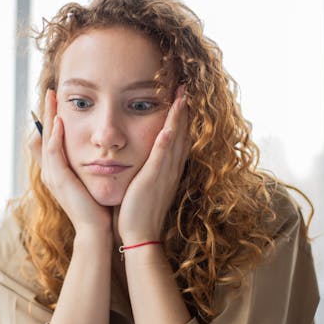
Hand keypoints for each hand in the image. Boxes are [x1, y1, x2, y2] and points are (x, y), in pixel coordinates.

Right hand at [30, 90, 111, 234]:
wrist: (96, 230)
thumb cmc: (98, 207)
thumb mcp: (92, 181)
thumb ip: (91, 165)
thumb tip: (99, 149)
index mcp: (57, 171)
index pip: (51, 138)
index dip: (51, 119)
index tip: (58, 100)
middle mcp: (50, 171)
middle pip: (44, 134)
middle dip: (47, 112)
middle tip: (50, 90)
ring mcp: (51, 175)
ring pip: (46, 138)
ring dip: (48, 117)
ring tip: (52, 97)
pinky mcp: (58, 179)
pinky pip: (53, 151)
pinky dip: (55, 135)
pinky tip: (59, 121)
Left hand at [117, 86, 189, 243]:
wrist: (140, 236)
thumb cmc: (138, 213)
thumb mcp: (144, 186)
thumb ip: (145, 170)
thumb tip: (138, 158)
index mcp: (167, 170)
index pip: (177, 139)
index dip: (180, 118)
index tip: (180, 99)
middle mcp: (170, 169)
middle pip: (181, 134)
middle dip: (183, 110)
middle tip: (186, 87)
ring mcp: (164, 174)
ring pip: (175, 140)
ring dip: (179, 117)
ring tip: (182, 95)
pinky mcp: (153, 180)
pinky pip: (162, 156)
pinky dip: (167, 140)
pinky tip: (169, 125)